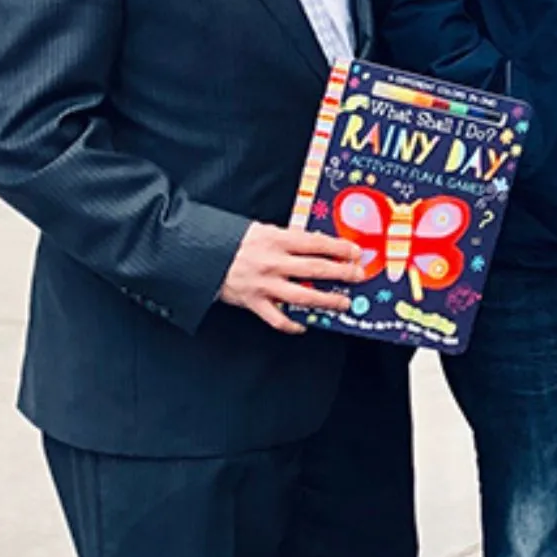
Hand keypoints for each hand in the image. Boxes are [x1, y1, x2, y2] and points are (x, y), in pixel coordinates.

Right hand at [217, 222, 365, 333]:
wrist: (197, 254)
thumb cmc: (232, 241)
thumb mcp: (263, 231)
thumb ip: (289, 239)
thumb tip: (319, 244)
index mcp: (277, 240)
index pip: (316, 244)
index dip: (340, 248)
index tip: (356, 252)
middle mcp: (273, 262)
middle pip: (316, 269)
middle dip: (342, 273)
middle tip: (359, 276)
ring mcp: (264, 284)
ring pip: (303, 296)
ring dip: (327, 301)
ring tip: (343, 303)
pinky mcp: (252, 302)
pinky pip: (277, 318)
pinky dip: (292, 325)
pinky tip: (304, 325)